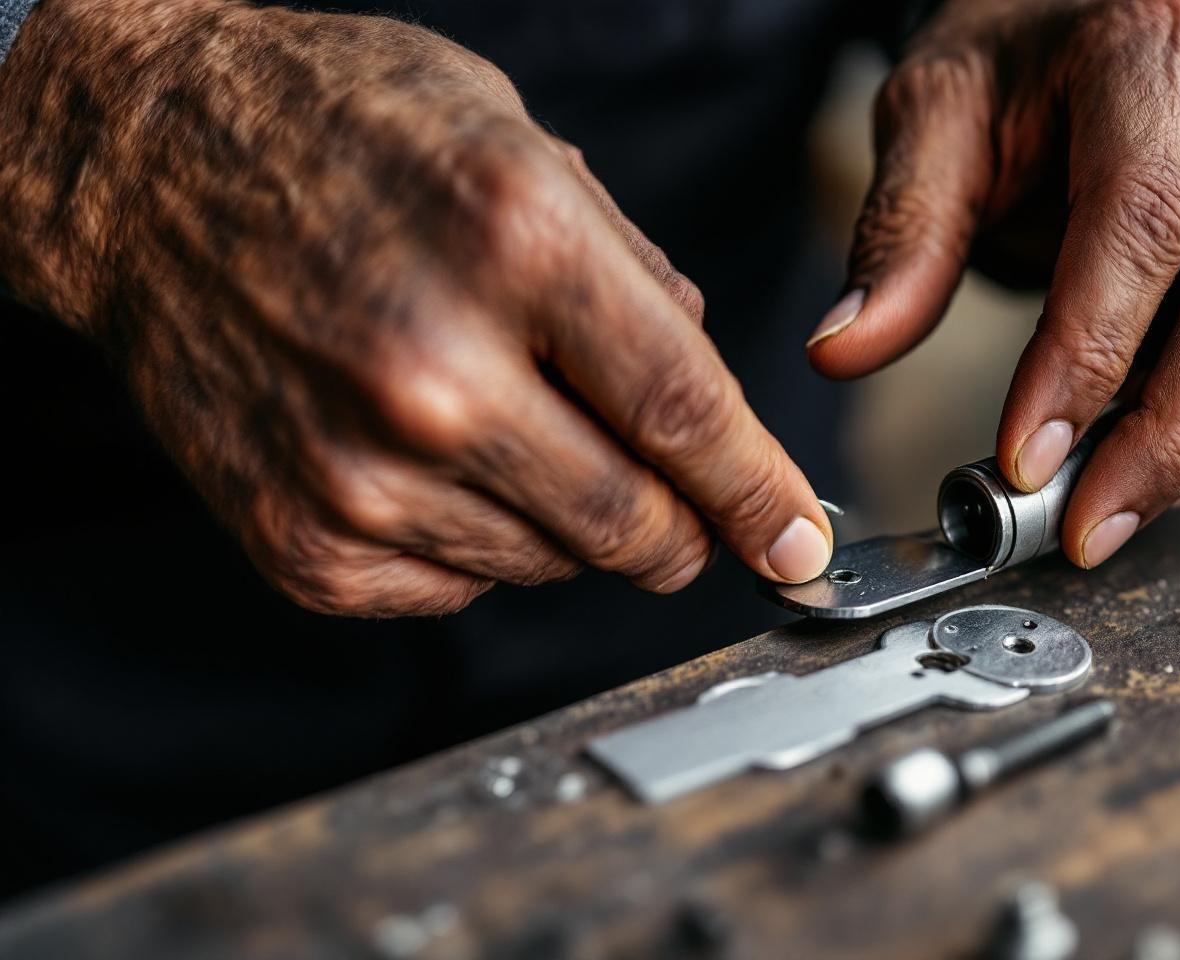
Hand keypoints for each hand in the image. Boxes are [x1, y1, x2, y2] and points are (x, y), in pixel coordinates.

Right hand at [0, 0, 832, 615]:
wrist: (145, 166)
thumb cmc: (340, 133)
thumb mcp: (520, 145)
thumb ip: (636, 278)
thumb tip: (706, 402)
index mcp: (516, 245)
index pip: (688, 416)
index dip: (761, 496)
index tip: (796, 544)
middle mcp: (437, 372)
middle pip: (630, 525)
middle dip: (682, 531)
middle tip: (681, 506)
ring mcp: (360, 470)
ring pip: (549, 565)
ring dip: (568, 522)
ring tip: (508, 427)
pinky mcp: (304, 538)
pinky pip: (454, 589)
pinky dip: (477, 542)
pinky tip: (435, 459)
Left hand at [808, 0, 1179, 566]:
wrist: (1098, 30)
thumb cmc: (1016, 72)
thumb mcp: (933, 121)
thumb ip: (898, 237)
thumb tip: (842, 352)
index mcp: (1160, 50)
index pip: (1141, 223)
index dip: (1088, 356)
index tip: (1026, 458)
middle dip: (1167, 436)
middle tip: (1084, 524)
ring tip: (1107, 512)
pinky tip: (1157, 465)